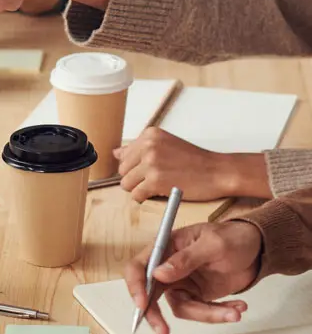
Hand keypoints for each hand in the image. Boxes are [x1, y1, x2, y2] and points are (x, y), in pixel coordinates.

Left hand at [116, 127, 257, 202]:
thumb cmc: (195, 160)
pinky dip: (143, 198)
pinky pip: (136, 195)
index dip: (135, 167)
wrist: (218, 171)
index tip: (148, 171)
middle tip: (152, 181)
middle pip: (123, 169)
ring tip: (154, 188)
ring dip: (138, 189)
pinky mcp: (155, 181)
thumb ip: (140, 148)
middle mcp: (148, 146)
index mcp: (149, 135)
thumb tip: (116, 153)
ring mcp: (151, 163)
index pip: (124, 155)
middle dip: (134, 178)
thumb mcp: (166, 145)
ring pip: (126, 183)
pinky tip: (156, 195)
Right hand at [125, 220, 261, 333]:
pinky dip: (219, 313)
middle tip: (163, 332)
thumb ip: (186, 258)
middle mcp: (168, 267)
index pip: (139, 266)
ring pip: (182, 308)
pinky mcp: (198, 295)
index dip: (136, 286)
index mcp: (165, 248)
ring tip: (234, 312)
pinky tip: (237, 307)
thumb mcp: (212, 244)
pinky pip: (201, 312)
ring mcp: (183, 283)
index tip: (142, 304)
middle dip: (156, 315)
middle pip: (151, 293)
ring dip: (207, 314)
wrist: (255, 248)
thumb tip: (158, 274)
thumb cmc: (231, 237)